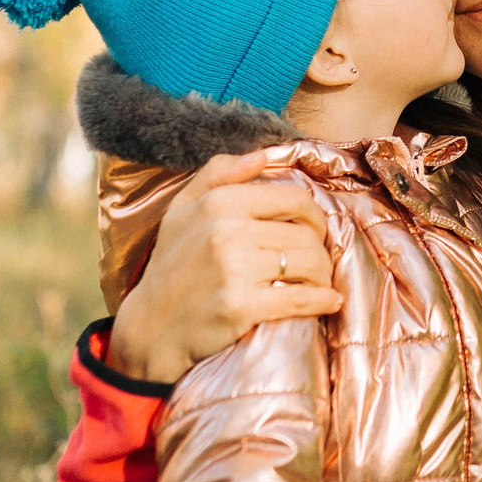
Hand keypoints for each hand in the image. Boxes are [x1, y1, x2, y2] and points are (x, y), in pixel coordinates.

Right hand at [104, 151, 341, 383]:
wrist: (151, 326)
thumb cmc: (172, 266)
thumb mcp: (182, 210)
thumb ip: (219, 174)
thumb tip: (263, 155)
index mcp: (218, 203)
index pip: (294, 198)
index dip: (314, 215)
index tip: (313, 231)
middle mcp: (227, 231)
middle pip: (307, 234)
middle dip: (321, 250)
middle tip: (318, 263)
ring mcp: (234, 269)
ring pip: (310, 264)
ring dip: (324, 276)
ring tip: (319, 283)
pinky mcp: (241, 306)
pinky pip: (301, 299)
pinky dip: (323, 301)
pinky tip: (330, 303)